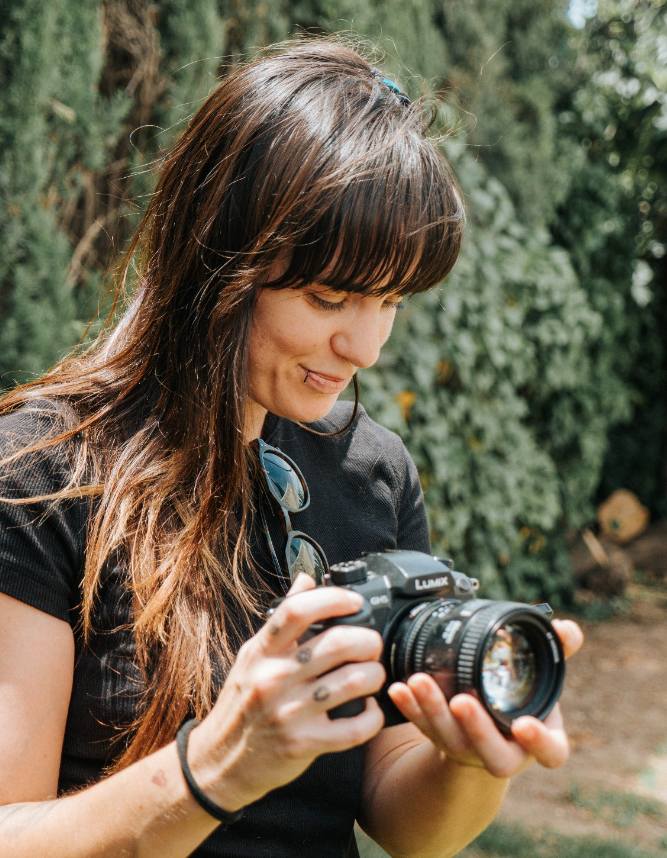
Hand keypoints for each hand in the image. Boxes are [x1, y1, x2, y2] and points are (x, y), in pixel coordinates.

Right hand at [189, 574, 385, 809]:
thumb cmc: (241, 704)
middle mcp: (274, 678)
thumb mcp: (253, 656)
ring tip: (373, 673)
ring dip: (375, 674)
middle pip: (338, 642)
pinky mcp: (304, 744)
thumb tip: (307, 579)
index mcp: (263, 652)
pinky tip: (368, 707)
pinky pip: (356, 727)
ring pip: (354, 681)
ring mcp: (289, 713)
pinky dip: (373, 715)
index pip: (297, 610)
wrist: (219, 762)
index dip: (333, 598)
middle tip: (372, 644)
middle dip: (368, 640)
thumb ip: (283, 620)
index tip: (355, 601)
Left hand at [386, 618, 583, 778]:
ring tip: (417, 682)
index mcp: (539, 739)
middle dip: (475, 728)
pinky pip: (423, 728)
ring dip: (432, 711)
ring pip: (451, 739)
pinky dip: (409, 708)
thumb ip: (557, 650)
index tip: (524, 725)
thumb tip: (568, 628)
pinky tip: (397, 688)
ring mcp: (470, 751)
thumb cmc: (519, 700)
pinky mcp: (441, 742)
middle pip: (492, 752)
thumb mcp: (541, 676)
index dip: (538, 742)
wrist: (487, 730)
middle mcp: (505, 752)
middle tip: (460, 701)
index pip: (549, 751)